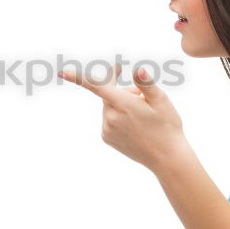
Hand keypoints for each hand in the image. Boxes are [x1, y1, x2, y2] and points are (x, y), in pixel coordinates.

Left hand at [58, 63, 187, 172]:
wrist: (166, 157)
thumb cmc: (167, 126)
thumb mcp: (162, 101)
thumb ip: (146, 84)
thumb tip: (138, 70)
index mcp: (123, 104)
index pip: (97, 86)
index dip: (78, 78)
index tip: (62, 71)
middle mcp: (111, 117)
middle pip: (109, 93)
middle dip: (123, 90)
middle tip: (143, 98)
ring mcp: (107, 129)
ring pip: (110, 106)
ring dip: (121, 104)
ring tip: (141, 117)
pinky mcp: (106, 137)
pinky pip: (109, 119)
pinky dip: (119, 117)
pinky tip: (134, 127)